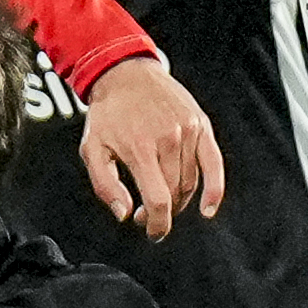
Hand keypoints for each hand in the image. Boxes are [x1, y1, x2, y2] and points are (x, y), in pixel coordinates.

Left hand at [80, 57, 224, 238]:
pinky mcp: (201, 124)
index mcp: (140, 149)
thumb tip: (124, 214)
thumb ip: (105, 185)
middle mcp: (168, 140)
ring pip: (190, 182)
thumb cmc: (107, 115)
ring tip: (162, 202)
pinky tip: (208, 208)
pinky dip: (215, 189)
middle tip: (146, 215)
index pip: (158, 200)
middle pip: (175, 193)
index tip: (152, 233)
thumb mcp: (92, 149)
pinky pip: (214, 163)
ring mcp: (188, 131)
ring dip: (179, 200)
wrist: (125, 74)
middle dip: (162, 212)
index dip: (157, 224)